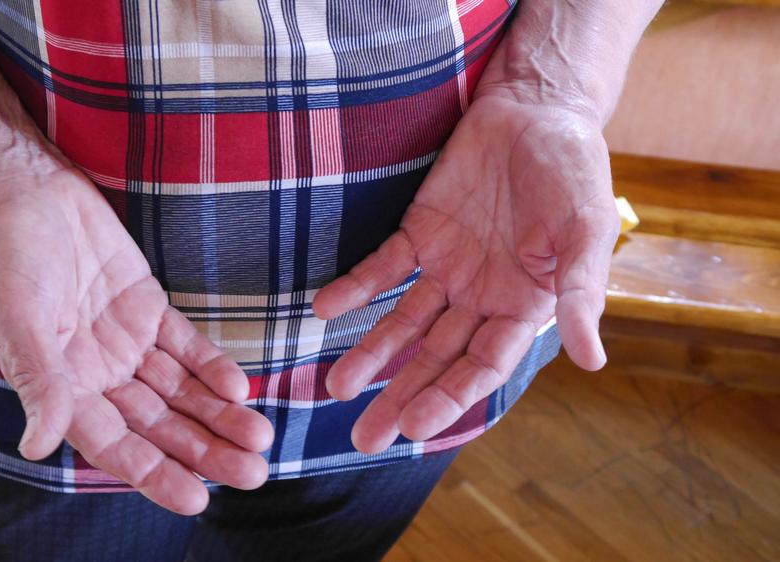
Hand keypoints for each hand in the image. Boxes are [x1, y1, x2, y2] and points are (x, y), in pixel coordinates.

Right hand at [0, 147, 273, 514]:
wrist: (29, 190)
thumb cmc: (10, 254)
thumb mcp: (21, 318)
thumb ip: (40, 380)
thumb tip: (36, 446)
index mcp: (62, 387)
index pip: (114, 443)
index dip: (155, 473)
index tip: (197, 498)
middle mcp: (97, 374)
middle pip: (158, 425)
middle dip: (203, 451)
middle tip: (252, 474)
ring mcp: (126, 343)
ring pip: (179, 391)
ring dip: (218, 416)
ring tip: (259, 440)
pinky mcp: (147, 308)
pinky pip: (185, 346)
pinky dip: (211, 366)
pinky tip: (240, 387)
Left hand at [313, 93, 619, 453]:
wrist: (536, 111)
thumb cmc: (573, 171)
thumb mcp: (585, 232)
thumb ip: (580, 294)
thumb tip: (594, 361)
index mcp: (522, 305)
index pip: (481, 366)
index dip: (448, 397)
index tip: (412, 428)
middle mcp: (480, 295)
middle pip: (435, 357)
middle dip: (400, 396)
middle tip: (363, 440)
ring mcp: (447, 266)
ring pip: (403, 321)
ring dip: (370, 353)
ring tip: (335, 389)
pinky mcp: (420, 231)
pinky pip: (382, 266)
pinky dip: (354, 288)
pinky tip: (324, 311)